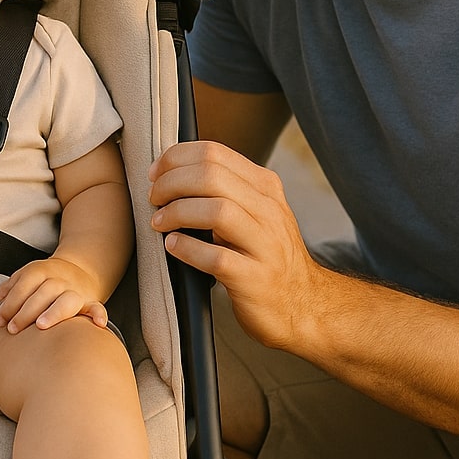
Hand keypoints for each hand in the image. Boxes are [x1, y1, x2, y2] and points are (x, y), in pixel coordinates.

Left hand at [0, 256, 108, 332]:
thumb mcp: (27, 276)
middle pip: (44, 292)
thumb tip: (0, 297)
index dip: (12, 301)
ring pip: (67, 299)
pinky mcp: (89, 302)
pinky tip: (98, 324)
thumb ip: (12, 286)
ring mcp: (75, 291)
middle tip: (12, 329)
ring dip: (54, 312)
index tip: (0, 320)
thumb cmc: (43, 281)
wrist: (77, 272)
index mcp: (42, 271)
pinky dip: (98, 315)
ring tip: (41, 326)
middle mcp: (60, 280)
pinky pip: (96, 308)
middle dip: (26, 311)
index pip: (25, 283)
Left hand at [148, 139, 322, 350]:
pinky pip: (217, 257)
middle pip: (211, 176)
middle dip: (171, 182)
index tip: (155, 173)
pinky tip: (173, 247)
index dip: (176, 158)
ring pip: (217, 210)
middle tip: (154, 197)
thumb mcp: (255, 212)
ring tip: (159, 222)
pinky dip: (188, 249)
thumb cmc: (266, 255)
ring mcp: (265, 245)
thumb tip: (172, 170)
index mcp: (265, 187)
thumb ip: (225, 189)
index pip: (214, 153)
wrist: (304, 305)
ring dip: (177, 212)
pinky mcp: (255, 278)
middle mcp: (269, 211)